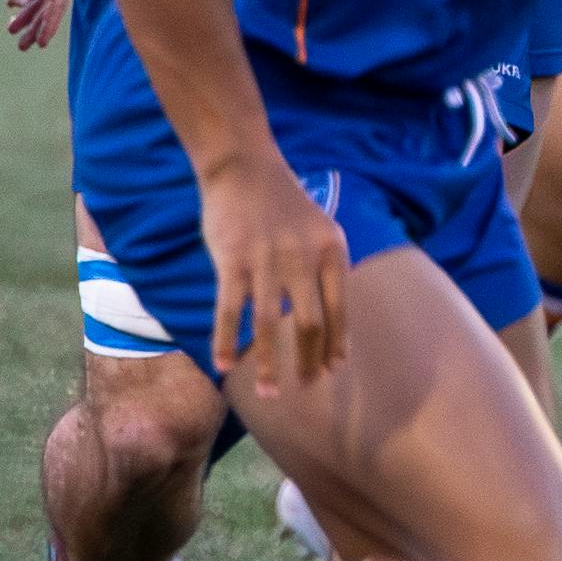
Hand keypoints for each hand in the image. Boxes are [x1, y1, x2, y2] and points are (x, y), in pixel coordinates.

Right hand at [200, 151, 351, 391]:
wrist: (244, 166)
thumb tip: (330, 317)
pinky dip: (226, 341)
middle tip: (305, 386)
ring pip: (270, 326)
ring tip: (269, 394)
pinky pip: (230, 311)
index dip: (336, 344)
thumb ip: (326, 269)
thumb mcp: (321, 229)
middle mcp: (303, 260)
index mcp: (331, 253)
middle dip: (309, 362)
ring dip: (269, 365)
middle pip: (310, 325)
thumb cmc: (283, 202)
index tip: (331, 369)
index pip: (339, 310)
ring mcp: (267, 262)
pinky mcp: (232, 261)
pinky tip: (223, 366)